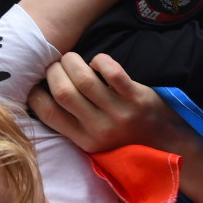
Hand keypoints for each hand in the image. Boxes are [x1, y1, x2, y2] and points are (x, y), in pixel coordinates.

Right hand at [27, 52, 188, 154]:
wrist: (167, 144)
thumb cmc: (126, 137)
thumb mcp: (96, 139)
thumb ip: (74, 122)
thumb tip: (44, 93)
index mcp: (84, 140)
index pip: (48, 113)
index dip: (35, 93)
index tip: (37, 82)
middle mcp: (99, 129)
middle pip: (63, 92)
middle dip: (53, 71)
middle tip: (57, 64)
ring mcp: (119, 113)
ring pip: (84, 80)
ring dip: (73, 62)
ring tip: (72, 59)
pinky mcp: (137, 98)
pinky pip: (114, 73)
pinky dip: (101, 61)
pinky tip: (99, 62)